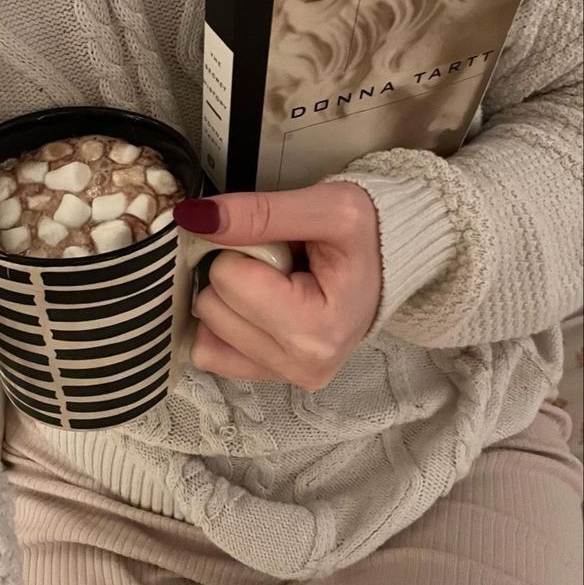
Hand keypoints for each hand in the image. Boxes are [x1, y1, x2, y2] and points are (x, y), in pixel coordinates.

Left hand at [173, 183, 381, 391]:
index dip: (245, 248)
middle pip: (212, 307)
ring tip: (275, 284)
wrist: (391, 260)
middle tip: (280, 263)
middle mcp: (302, 366)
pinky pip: (210, 353)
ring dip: (230, 299)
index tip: (281, 245)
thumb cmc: (368, 234)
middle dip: (236, 274)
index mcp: (319, 329)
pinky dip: (223, 324)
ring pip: (205, 332)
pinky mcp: (269, 378)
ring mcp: (285, 377)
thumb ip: (259, 212)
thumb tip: (194, 217)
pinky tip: (258, 305)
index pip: (228, 278)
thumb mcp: (327, 207)